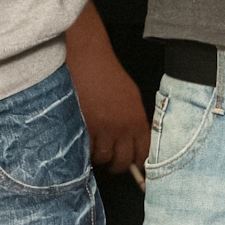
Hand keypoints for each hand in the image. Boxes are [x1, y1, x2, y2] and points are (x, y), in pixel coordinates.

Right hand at [65, 2, 149, 172]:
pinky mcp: (81, 128)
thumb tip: (135, 145)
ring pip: (101, 159)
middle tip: (110, 160)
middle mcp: (121, 129)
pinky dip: (82, 149)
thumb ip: (133, 123)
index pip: (144, 154)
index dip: (138, 163)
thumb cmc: (107, 74)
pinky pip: (83, 151)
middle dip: (116, 165)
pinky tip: (82, 139)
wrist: (85, 57)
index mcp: (137, 121)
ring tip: (93, 146)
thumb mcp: (130, 98)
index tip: (134, 167)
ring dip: (97, 157)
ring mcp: (100, 130)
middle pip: (122, 162)